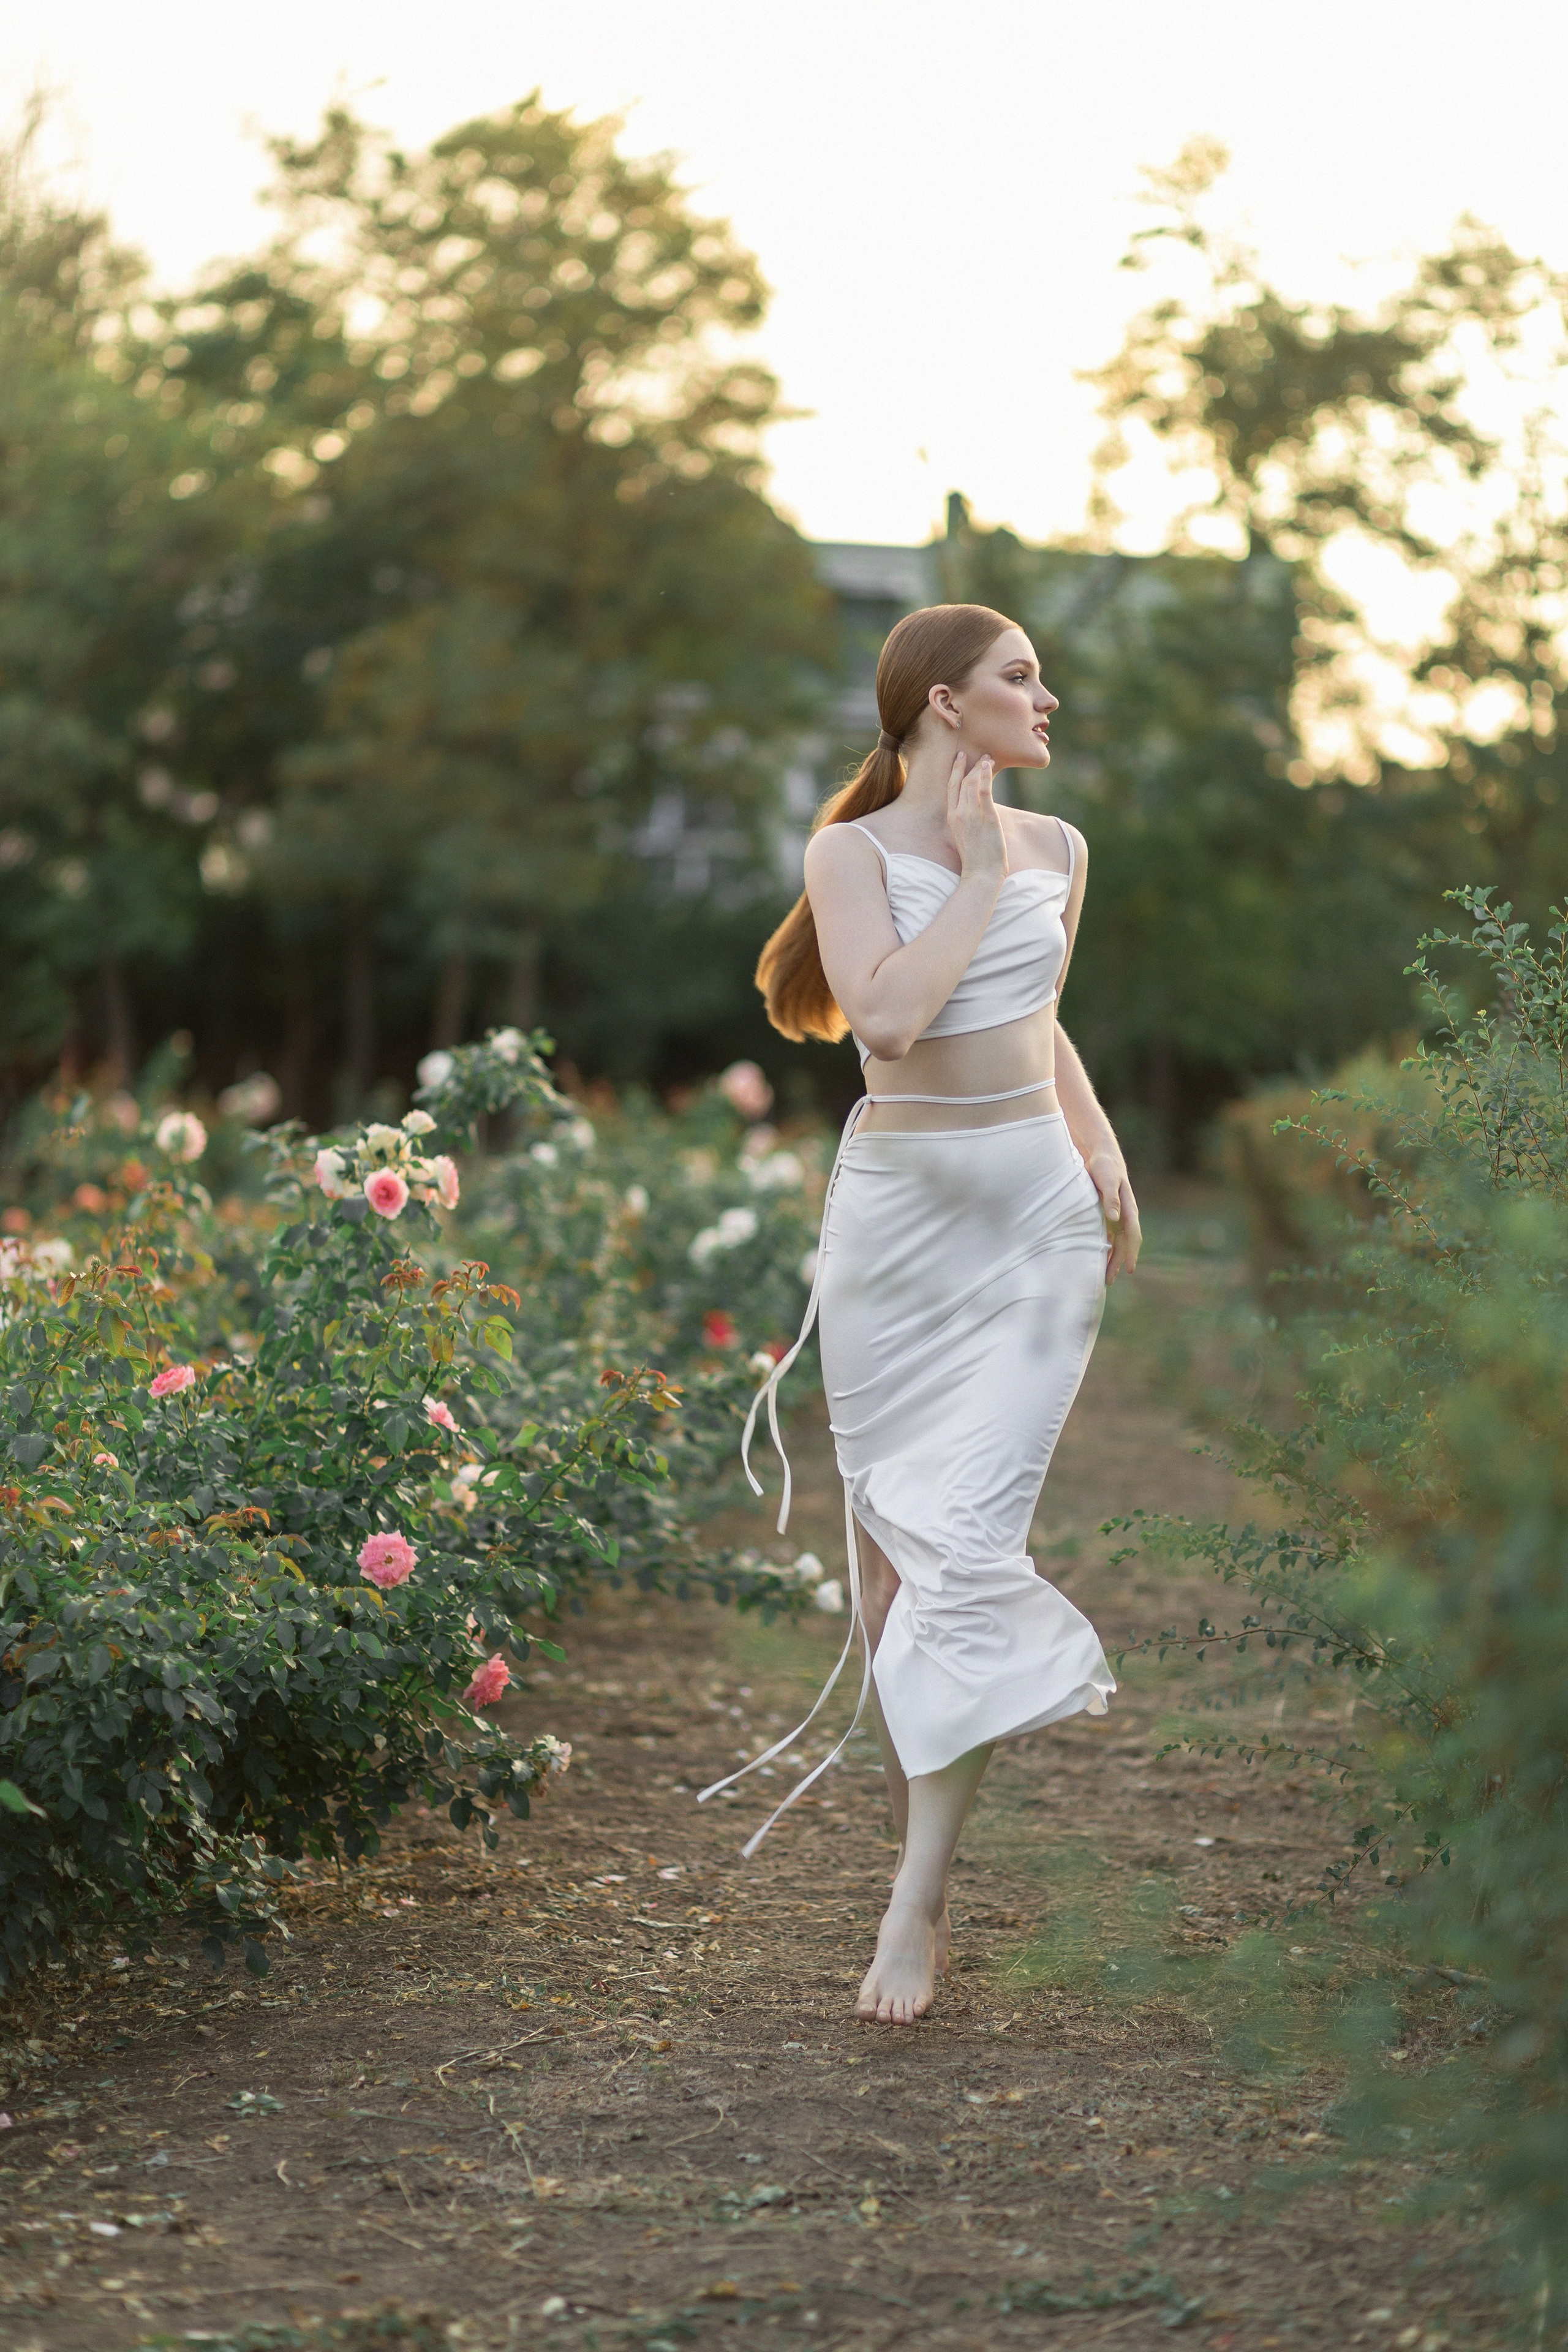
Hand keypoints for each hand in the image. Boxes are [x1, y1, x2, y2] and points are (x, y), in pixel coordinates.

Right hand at [946, 752, 1007, 884]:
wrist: (981, 873)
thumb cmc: (976, 860)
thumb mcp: (966, 837)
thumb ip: (968, 821)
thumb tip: (977, 812)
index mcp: (952, 818)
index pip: (951, 788)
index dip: (955, 771)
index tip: (960, 759)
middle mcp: (959, 814)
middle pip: (962, 782)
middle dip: (969, 766)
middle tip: (978, 754)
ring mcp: (972, 815)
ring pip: (973, 783)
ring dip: (980, 768)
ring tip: (988, 758)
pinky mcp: (986, 816)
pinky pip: (984, 790)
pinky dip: (986, 775)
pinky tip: (989, 765)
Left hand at [1086, 1149, 1140, 1283]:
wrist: (1101, 1155)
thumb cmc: (1104, 1166)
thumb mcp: (1106, 1180)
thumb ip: (1110, 1198)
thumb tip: (1115, 1219)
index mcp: (1129, 1208)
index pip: (1133, 1235)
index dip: (1130, 1253)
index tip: (1128, 1269)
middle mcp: (1125, 1215)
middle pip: (1125, 1244)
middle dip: (1119, 1262)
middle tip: (1109, 1281)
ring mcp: (1117, 1216)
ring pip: (1117, 1243)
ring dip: (1113, 1259)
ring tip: (1106, 1277)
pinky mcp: (1107, 1214)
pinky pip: (1109, 1237)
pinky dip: (1106, 1249)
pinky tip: (1099, 1259)